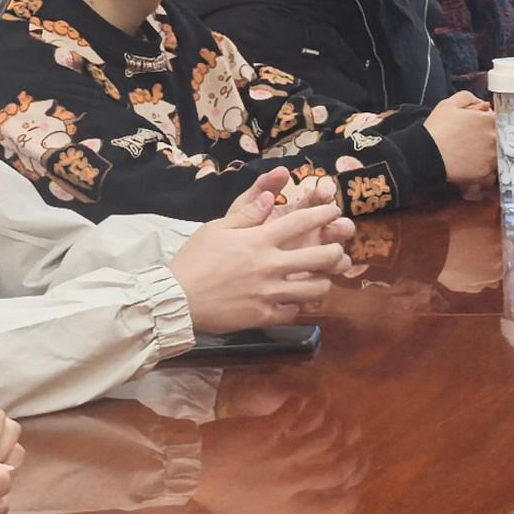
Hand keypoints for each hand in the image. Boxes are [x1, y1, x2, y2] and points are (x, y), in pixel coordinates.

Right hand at [169, 178, 355, 332]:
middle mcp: (270, 265)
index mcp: (259, 240)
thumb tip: (270, 198)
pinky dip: (298, 306)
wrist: (178, 300)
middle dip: (335, 251)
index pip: (302, 221)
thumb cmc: (194, 260)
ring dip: (323, 282)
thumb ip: (246, 214)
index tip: (335, 211)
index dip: (324, 214)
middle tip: (335, 250)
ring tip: (320, 278)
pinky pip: (295, 311)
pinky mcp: (265, 316)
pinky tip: (294, 301)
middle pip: (322, 257)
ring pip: (316, 288)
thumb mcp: (216, 229)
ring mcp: (270, 293)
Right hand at [426, 91, 499, 189]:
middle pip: (501, 139)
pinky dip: (484, 173)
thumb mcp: (449, 104)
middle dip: (491, 140)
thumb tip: (483, 104)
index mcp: (489, 120)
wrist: (426, 153)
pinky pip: (491, 174)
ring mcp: (492, 158)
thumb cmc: (436, 129)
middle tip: (475, 143)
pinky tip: (473, 169)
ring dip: (490, 156)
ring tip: (473, 156)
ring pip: (498, 157)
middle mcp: (495, 139)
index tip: (481, 127)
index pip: (499, 120)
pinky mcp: (485, 174)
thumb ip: (468, 98)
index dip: (489, 123)